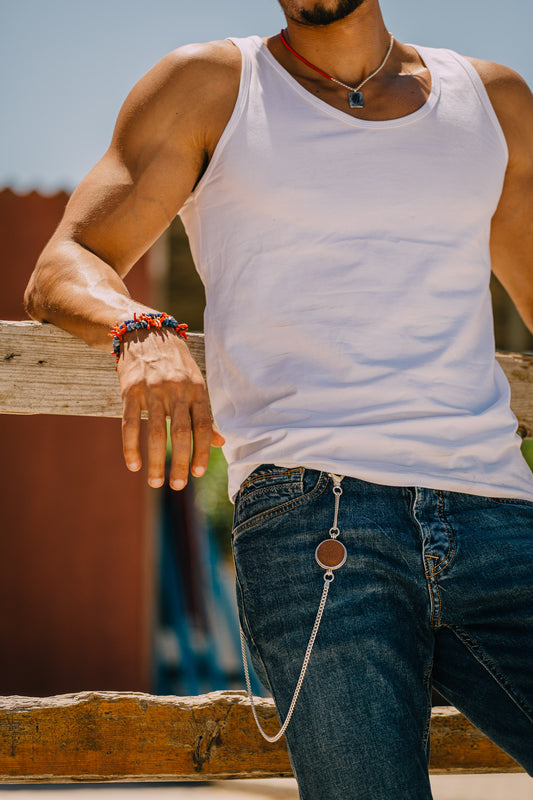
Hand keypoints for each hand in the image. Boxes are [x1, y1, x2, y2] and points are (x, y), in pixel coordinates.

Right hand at [117, 328, 223, 489]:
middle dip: (181, 462)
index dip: (202, 450)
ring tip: (156, 482)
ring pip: (155, 432)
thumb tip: (220, 443)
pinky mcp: (130, 389)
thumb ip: (205, 413)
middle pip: (181, 432)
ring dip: (156, 460)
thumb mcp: (196, 383)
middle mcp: (176, 389)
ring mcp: (152, 389)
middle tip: (178, 485)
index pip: (204, 425)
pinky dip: (131, 446)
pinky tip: (134, 464)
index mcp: (197, 389)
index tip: (198, 473)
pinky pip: (130, 423)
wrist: (145, 332)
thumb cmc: (176, 364)